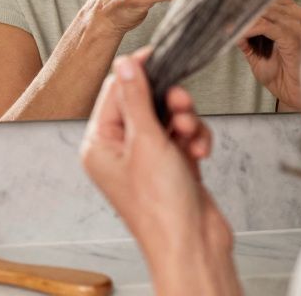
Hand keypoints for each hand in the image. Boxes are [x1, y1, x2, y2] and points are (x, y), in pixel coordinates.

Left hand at [80, 49, 240, 295]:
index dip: (137, 73)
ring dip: (185, 121)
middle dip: (168, 102)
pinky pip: (184, 136)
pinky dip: (195, 139)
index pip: (114, 93)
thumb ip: (137, 98)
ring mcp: (147, 160)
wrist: (193, 246)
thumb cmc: (162, 206)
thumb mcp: (146, 141)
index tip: (158, 54)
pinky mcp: (173, 167)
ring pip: (168, 118)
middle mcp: (120, 151)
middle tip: (181, 103)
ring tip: (191, 135)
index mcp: (100, 145)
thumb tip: (126, 63)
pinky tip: (200, 151)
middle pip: (144, 103)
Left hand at [238, 0, 300, 110]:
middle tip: (223, 12)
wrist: (295, 95)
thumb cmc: (282, 76)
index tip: (227, 3)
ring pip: (265, 11)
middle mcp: (298, 17)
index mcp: (292, 15)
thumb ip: (245, 38)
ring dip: (244, 18)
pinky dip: (250, 28)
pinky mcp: (294, 38)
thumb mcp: (257, 53)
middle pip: (266, 1)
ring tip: (228, 22)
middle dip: (243, 7)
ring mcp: (298, 27)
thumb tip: (229, 26)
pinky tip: (239, 33)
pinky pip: (267, 26)